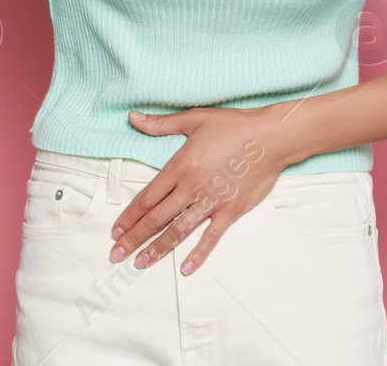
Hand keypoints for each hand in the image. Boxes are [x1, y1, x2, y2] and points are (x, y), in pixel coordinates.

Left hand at [108, 104, 301, 275]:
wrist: (271, 137)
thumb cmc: (233, 125)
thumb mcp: (194, 118)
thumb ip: (160, 123)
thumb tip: (132, 116)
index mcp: (180, 166)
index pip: (147, 197)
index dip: (129, 216)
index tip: (116, 230)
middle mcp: (192, 187)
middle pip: (157, 218)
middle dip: (135, 238)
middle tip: (117, 253)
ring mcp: (212, 201)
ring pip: (179, 230)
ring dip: (158, 249)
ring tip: (140, 263)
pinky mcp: (231, 210)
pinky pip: (211, 237)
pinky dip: (198, 254)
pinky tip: (185, 268)